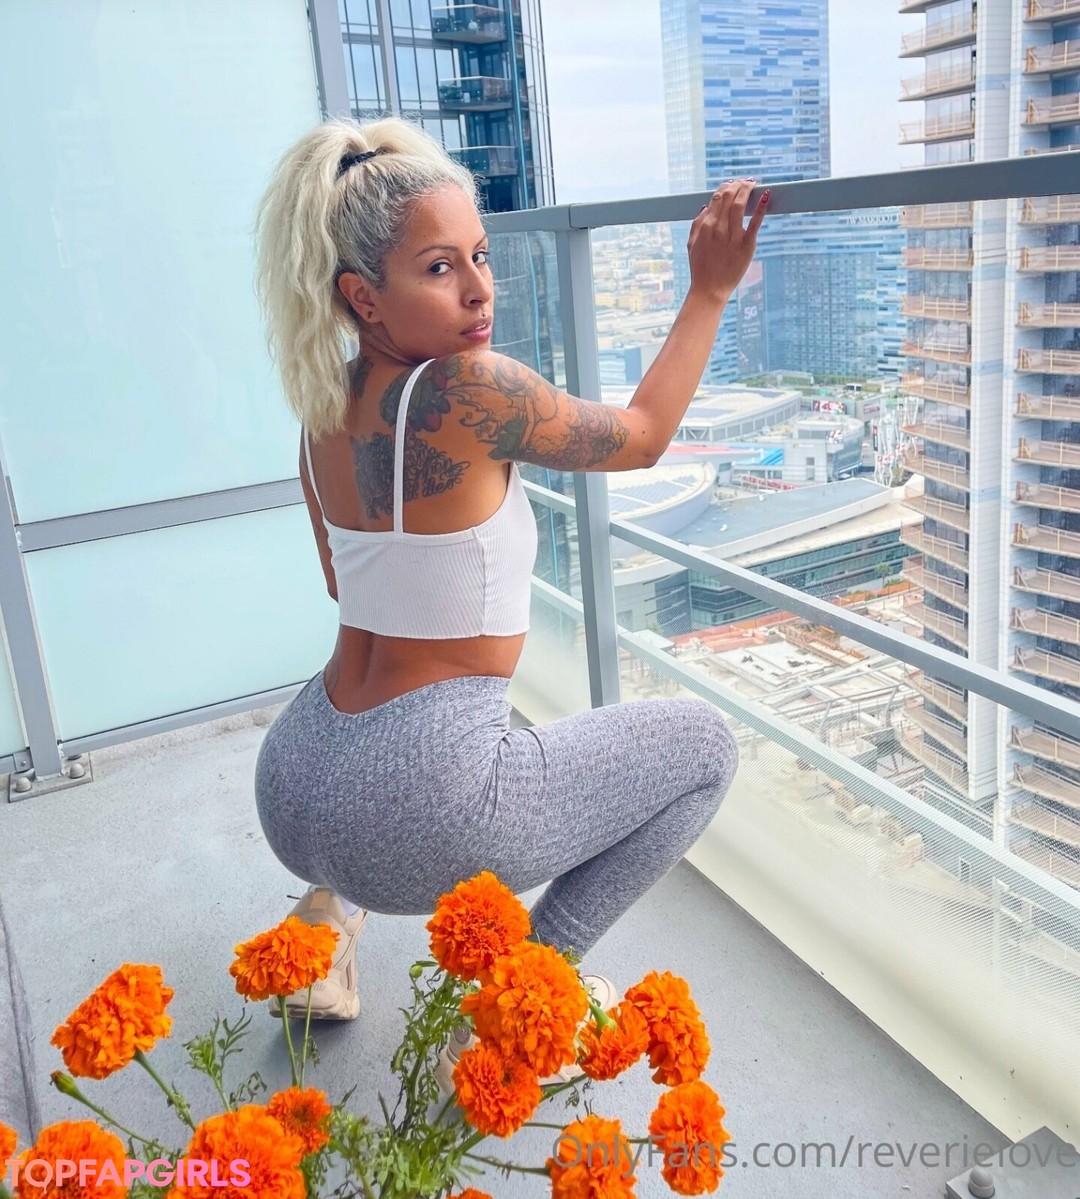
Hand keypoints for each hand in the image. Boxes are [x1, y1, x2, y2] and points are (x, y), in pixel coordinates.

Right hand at [686, 178, 767, 304]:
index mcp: (705, 227)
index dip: (725, 187)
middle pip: (729, 197)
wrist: (710, 290)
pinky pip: (755, 222)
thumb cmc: (701, 269)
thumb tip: (706, 206)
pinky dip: (761, 207)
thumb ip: (697, 224)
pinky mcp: (746, 245)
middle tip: (745, 181)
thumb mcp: (692, 245)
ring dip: (747, 190)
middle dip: (737, 185)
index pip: (717, 198)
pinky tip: (766, 195)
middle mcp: (718, 228)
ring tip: (753, 184)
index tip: (732, 184)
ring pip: (740, 205)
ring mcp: (733, 236)